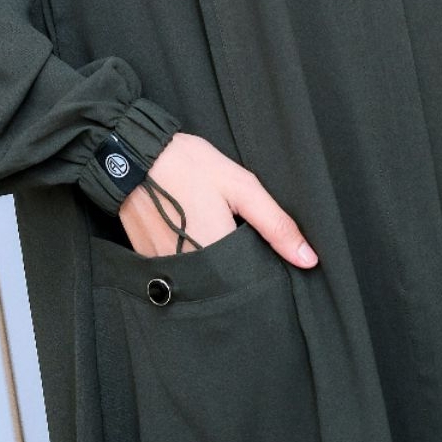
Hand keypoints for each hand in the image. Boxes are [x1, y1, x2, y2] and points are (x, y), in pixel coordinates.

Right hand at [117, 132, 318, 268]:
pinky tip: (190, 233)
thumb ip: (275, 224)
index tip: (260, 254)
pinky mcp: (148, 261)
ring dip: (212, 266)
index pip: (249, 285)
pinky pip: (178, 273)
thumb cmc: (188, 165)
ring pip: (201, 281)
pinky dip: (188, 260)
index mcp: (217, 250)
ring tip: (210, 232)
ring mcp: (165, 267)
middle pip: (224, 287)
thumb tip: (308, 259)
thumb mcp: (241, 186)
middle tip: (232, 236)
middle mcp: (189, 268)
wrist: (133, 155)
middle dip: (235, 270)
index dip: (259, 273)